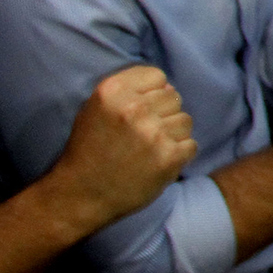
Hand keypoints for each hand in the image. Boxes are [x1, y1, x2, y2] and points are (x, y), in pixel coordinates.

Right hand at [49, 66, 197, 234]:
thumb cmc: (89, 151)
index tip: (142, 112)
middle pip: (173, 97)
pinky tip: (158, 163)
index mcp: (113, 91)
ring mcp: (153, 133)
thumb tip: (169, 88)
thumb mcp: (95, 109)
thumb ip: (128, 92)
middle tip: (145, 136)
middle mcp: (133, 108)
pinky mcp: (168, 157)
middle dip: (163, 115)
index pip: (157, 76)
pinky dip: (179, 156)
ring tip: (151, 150)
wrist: (82, 195)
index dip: (153, 94)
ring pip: (185, 120)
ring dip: (173, 135)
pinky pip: (191, 145)